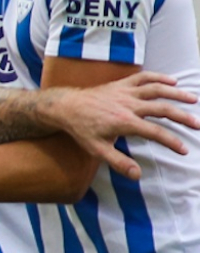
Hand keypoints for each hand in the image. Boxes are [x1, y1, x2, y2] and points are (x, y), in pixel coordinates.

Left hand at [48, 73, 199, 179]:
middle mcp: (128, 105)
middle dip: (183, 117)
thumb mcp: (97, 150)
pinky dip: (159, 77)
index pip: (155, 133)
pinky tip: (173, 81)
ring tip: (194, 99)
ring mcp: (126, 92)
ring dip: (177, 93)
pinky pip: (144, 77)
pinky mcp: (121, 84)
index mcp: (124, 122)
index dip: (172, 142)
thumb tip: (137, 175)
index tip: (184, 150)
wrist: (66, 107)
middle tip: (198, 125)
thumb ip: (118, 162)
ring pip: (157, 89)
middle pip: (162, 109)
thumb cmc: (81, 130)